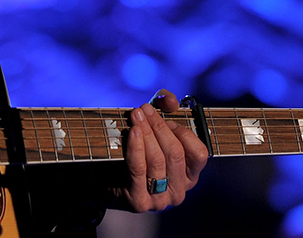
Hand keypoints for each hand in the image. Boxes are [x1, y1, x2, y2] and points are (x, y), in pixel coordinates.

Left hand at [108, 89, 208, 211]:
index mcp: (189, 177)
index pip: (199, 154)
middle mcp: (179, 192)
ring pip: (157, 160)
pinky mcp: (139, 201)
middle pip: (175, 153)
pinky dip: (136, 147)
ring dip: (146, 133)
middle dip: (159, 127)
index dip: (184, 132)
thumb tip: (170, 100)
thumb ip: (164, 109)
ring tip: (135, 115)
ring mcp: (160, 200)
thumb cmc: (134, 153)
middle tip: (144, 109)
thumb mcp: (152, 129)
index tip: (166, 117)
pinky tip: (132, 132)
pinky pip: (139, 169)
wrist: (103, 182)